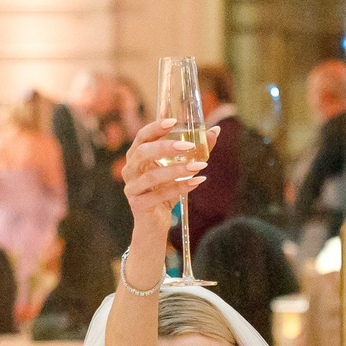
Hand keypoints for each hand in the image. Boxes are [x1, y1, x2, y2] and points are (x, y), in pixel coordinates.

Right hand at [119, 116, 211, 241]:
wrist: (154, 224)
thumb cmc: (165, 192)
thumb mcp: (180, 170)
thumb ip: (195, 151)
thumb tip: (215, 131)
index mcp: (136, 156)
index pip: (142, 137)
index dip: (155, 127)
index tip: (173, 121)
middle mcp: (130, 170)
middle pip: (143, 153)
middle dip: (166, 147)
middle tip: (189, 146)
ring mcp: (132, 188)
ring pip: (152, 176)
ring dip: (177, 170)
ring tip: (199, 167)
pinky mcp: (138, 204)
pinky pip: (158, 195)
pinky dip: (179, 187)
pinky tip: (196, 182)